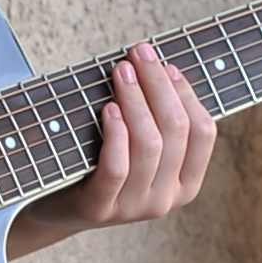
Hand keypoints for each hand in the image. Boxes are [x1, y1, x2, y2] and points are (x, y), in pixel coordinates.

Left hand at [14, 42, 216, 253]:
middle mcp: (166, 199)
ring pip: (149, 144)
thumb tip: (163, 66)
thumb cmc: (100, 164)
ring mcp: (134, 207)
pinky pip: (117, 166)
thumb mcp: (137, 146)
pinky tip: (109, 108)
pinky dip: (116, 132)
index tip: (167, 64)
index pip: (203, 132)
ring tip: (122, 72)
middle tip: (140, 53)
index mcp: (186, 184)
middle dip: (158, 84)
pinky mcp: (101, 209)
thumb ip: (155, 118)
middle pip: (176, 130)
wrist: (58, 209)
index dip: (186, 93)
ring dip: (136, 100)